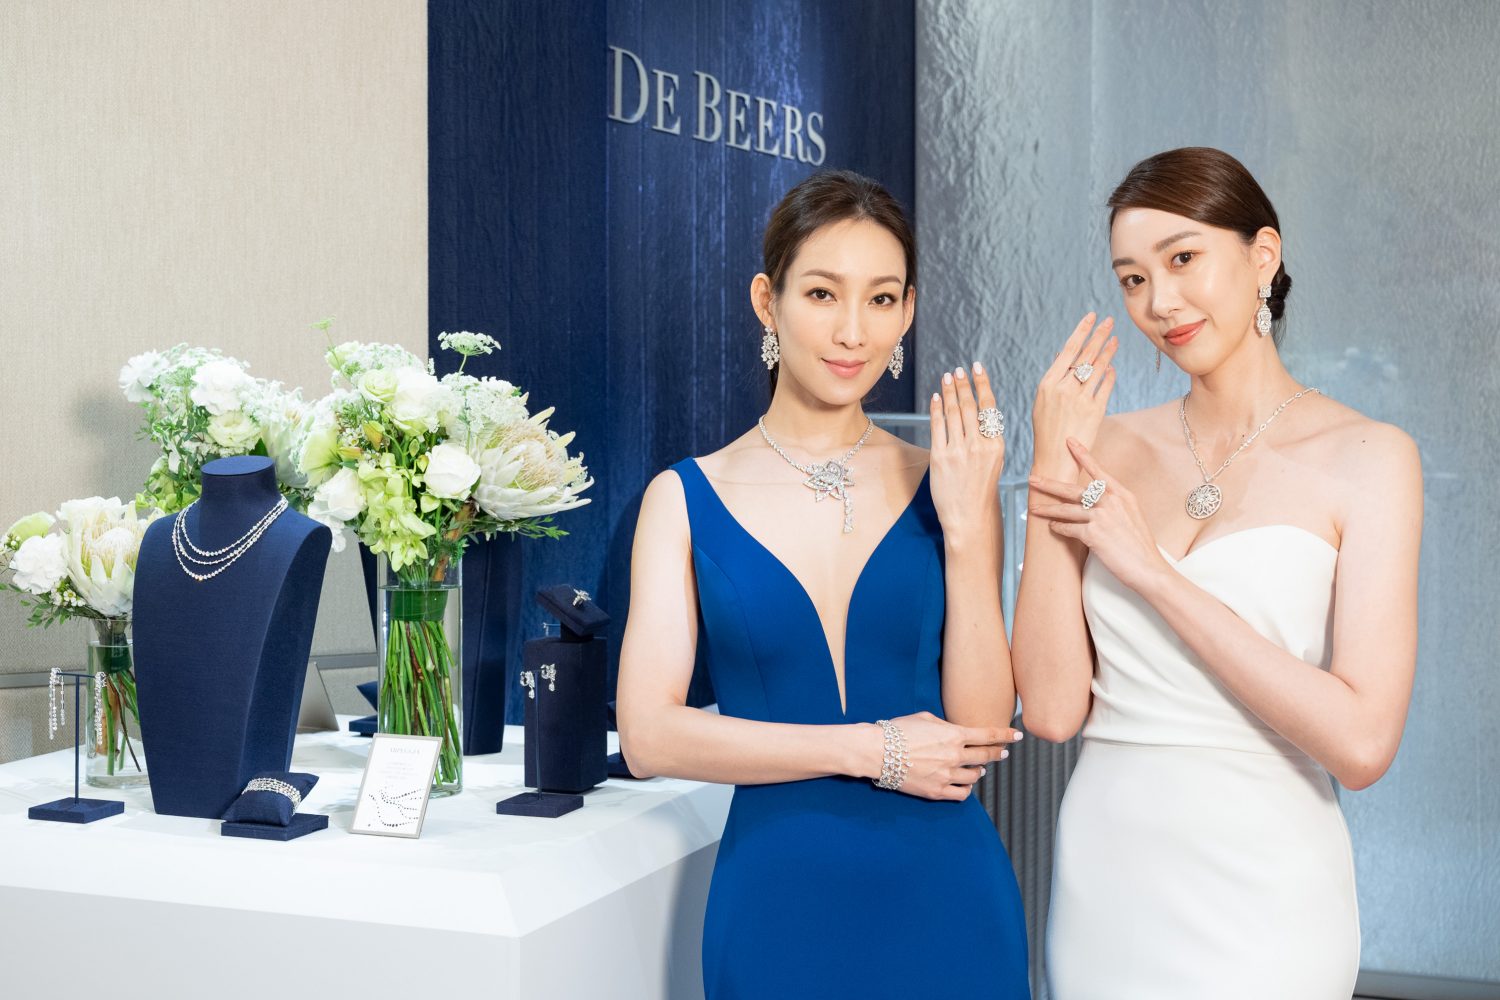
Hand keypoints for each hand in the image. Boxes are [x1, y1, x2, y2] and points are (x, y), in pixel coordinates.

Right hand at [880, 711, 1022, 801]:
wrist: (878, 752)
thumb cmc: (898, 731)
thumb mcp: (925, 718)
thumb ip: (946, 726)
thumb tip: (955, 732)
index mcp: (953, 735)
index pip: (988, 735)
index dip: (1005, 735)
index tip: (1017, 735)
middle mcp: (954, 756)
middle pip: (986, 756)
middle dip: (997, 753)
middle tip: (1003, 753)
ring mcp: (946, 775)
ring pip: (975, 776)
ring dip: (979, 771)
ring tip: (977, 768)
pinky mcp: (937, 791)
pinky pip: (962, 794)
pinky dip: (967, 789)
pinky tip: (965, 784)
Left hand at [928, 363, 1004, 542]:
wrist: (969, 517)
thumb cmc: (981, 490)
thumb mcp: (993, 462)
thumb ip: (986, 439)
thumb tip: (978, 416)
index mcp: (996, 444)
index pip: (989, 407)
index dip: (982, 384)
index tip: (977, 368)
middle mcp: (979, 445)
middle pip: (970, 405)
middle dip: (963, 384)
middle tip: (958, 369)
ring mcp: (959, 451)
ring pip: (953, 412)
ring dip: (949, 392)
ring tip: (947, 377)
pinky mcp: (941, 458)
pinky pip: (938, 426)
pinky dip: (936, 409)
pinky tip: (935, 398)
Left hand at [1027, 437, 1171, 591]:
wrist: (1149, 568)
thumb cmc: (1140, 547)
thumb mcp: (1132, 516)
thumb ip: (1114, 505)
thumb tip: (1095, 501)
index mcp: (1122, 495)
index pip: (1098, 471)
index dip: (1082, 455)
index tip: (1069, 441)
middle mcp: (1111, 502)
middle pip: (1073, 489)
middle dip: (1049, 484)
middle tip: (1032, 478)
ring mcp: (1102, 517)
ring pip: (1065, 509)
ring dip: (1047, 509)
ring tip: (1033, 508)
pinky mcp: (1093, 535)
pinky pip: (1068, 528)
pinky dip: (1058, 528)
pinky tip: (1052, 527)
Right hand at [1032, 313, 1118, 475]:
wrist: (1054, 457)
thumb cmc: (1047, 429)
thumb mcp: (1043, 401)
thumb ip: (1057, 381)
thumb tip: (1074, 362)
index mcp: (1048, 383)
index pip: (1068, 349)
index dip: (1082, 331)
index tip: (1092, 317)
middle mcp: (1064, 388)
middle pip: (1086, 354)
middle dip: (1099, 335)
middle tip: (1110, 321)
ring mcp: (1080, 399)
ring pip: (1099, 368)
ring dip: (1108, 351)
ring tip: (1115, 339)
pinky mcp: (1095, 411)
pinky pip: (1106, 386)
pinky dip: (1110, 375)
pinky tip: (1112, 368)